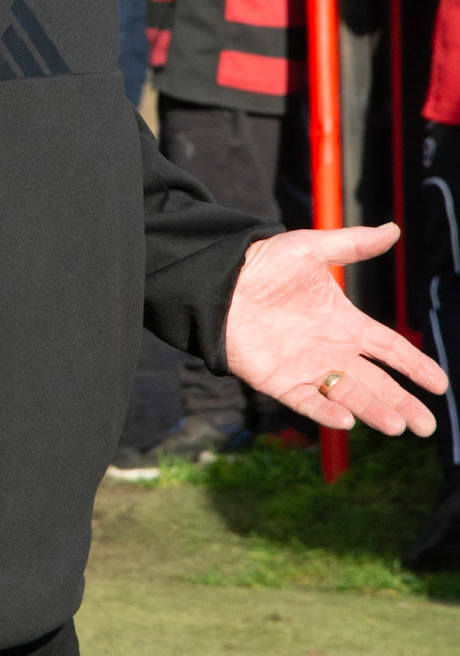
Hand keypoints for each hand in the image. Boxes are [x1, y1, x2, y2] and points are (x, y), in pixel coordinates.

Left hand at [224, 224, 448, 435]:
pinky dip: (325, 414)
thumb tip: (394, 229)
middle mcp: (331, 350)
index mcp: (345, 323)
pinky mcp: (279, 381)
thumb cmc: (264, 263)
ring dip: (373, 411)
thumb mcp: (311, 249)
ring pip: (348, 396)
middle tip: (427, 426)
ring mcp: (307, 368)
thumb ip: (352, 245)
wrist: (218, 280)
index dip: (415, 366)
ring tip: (397, 426)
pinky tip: (346, 422)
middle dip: (402, 402)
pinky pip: (306, 402)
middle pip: (376, 382)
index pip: (389, 349)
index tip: (440, 385)